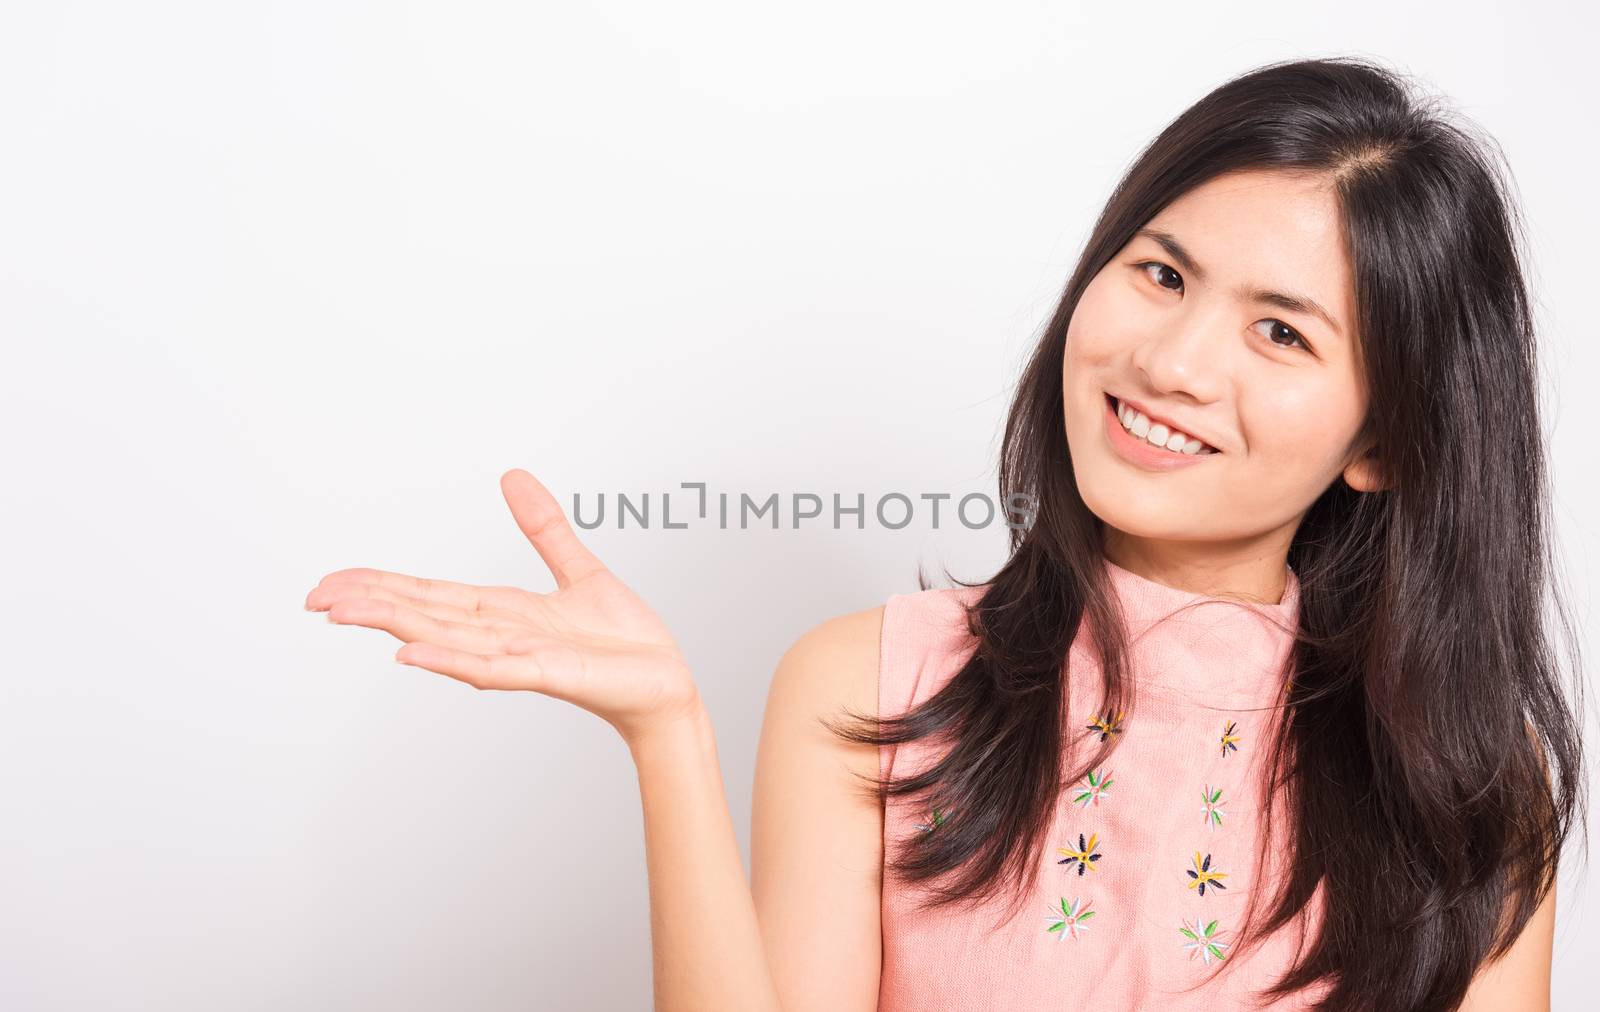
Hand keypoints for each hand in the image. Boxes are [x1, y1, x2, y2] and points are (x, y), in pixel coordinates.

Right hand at [304, 468, 703, 745]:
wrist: (665, 680)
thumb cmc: (622, 640)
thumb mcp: (578, 568)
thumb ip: (544, 527)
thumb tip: (513, 477)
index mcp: (503, 612)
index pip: (429, 594)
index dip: (380, 585)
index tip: (332, 581)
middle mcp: (502, 636)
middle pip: (424, 614)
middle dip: (369, 605)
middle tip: (314, 599)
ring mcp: (521, 657)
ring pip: (445, 639)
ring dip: (394, 626)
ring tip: (345, 614)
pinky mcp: (549, 674)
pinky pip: (491, 668)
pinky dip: (449, 660)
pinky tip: (410, 653)